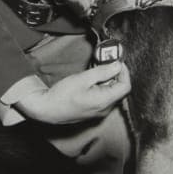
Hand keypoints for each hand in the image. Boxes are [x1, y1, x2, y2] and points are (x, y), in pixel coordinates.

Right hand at [14, 62, 130, 124]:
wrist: (47, 109)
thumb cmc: (62, 95)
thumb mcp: (83, 79)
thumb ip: (102, 72)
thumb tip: (118, 65)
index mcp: (104, 101)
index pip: (125, 86)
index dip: (124, 72)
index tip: (117, 61)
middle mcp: (104, 109)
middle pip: (119, 90)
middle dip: (115, 74)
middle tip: (105, 63)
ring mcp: (99, 112)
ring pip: (111, 93)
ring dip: (107, 80)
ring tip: (96, 70)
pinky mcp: (93, 111)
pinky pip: (103, 98)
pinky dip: (101, 87)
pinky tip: (91, 81)